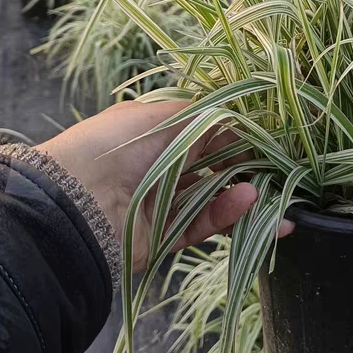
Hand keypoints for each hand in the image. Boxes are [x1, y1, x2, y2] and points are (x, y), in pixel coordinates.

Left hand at [40, 100, 293, 271]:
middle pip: (215, 168)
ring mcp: (163, 203)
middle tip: (279, 173)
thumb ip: (206, 118)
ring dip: (244, 196)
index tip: (268, 142)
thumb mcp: (163, 117)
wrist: (73, 200)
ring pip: (214, 199)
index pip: (209, 134)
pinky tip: (249, 202)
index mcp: (159, 134)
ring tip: (273, 196)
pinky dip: (226, 214)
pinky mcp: (164, 235)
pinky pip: (202, 224)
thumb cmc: (115, 144)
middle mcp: (163, 167)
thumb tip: (239, 121)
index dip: (239, 138)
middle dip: (249, 170)